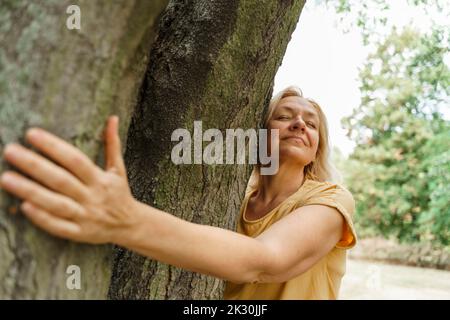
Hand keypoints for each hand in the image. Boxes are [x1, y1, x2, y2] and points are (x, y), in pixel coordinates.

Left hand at [0, 116, 137, 243]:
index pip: (75, 160)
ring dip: (31, 191)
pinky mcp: (80, 233)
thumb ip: (112, 144)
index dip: (54, 147)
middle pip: (61, 180)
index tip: (32, 134)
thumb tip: (113, 118)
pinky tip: (24, 207)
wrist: (130, 226)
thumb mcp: (118, 169)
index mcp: (101, 179)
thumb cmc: (119, 194)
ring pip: (56, 204)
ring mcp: (86, 216)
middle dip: (35, 165)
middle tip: (10, 151)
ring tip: (6, 178)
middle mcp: (93, 196)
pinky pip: (60, 227)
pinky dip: (43, 218)